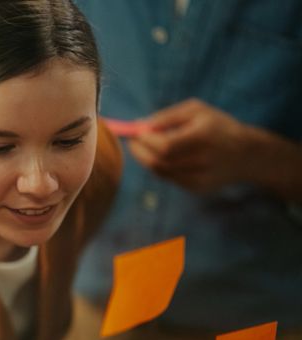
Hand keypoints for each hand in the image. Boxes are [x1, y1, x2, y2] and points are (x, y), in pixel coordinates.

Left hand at [128, 98, 254, 192]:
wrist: (246, 155)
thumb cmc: (216, 126)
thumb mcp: (196, 111)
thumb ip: (166, 117)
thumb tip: (138, 126)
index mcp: (204, 136)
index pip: (165, 145)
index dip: (144, 140)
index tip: (135, 132)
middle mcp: (203, 159)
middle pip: (159, 162)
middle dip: (139, 151)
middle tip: (133, 141)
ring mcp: (201, 177)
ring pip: (160, 172)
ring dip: (148, 159)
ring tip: (148, 147)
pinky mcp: (198, 188)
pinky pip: (169, 179)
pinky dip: (161, 167)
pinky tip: (167, 157)